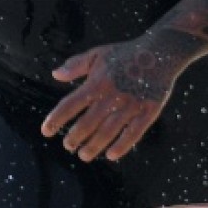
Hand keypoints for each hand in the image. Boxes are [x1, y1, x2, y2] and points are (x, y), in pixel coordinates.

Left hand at [41, 44, 180, 161]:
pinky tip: (111, 155)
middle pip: (88, 123)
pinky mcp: (148, 111)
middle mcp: (112, 95)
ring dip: (93, 146)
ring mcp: (131, 105)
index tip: (46, 132)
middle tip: (68, 146)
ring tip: (84, 155)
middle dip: (74, 138)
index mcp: (97, 82)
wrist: (161, 52)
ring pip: (108, 132)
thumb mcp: (99, 54)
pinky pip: (134, 133)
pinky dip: (122, 146)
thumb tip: (55, 75)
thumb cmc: (126, 54)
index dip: (56, 120)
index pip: (70, 105)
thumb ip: (76, 65)